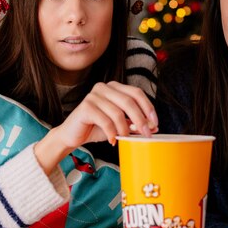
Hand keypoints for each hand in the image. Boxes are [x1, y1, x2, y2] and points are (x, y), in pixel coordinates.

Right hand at [35, 81, 157, 173]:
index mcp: (114, 87)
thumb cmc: (97, 128)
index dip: (148, 107)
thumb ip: (135, 124)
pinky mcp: (85, 107)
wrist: (72, 135)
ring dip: (124, 129)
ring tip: (124, 139)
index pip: (137, 93)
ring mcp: (93, 95)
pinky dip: (112, 133)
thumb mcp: (120, 125)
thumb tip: (154, 126)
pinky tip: (112, 140)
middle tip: (146, 134)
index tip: (155, 123)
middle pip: (129, 101)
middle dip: (140, 120)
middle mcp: (104, 87)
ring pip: (118, 112)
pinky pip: (105, 121)